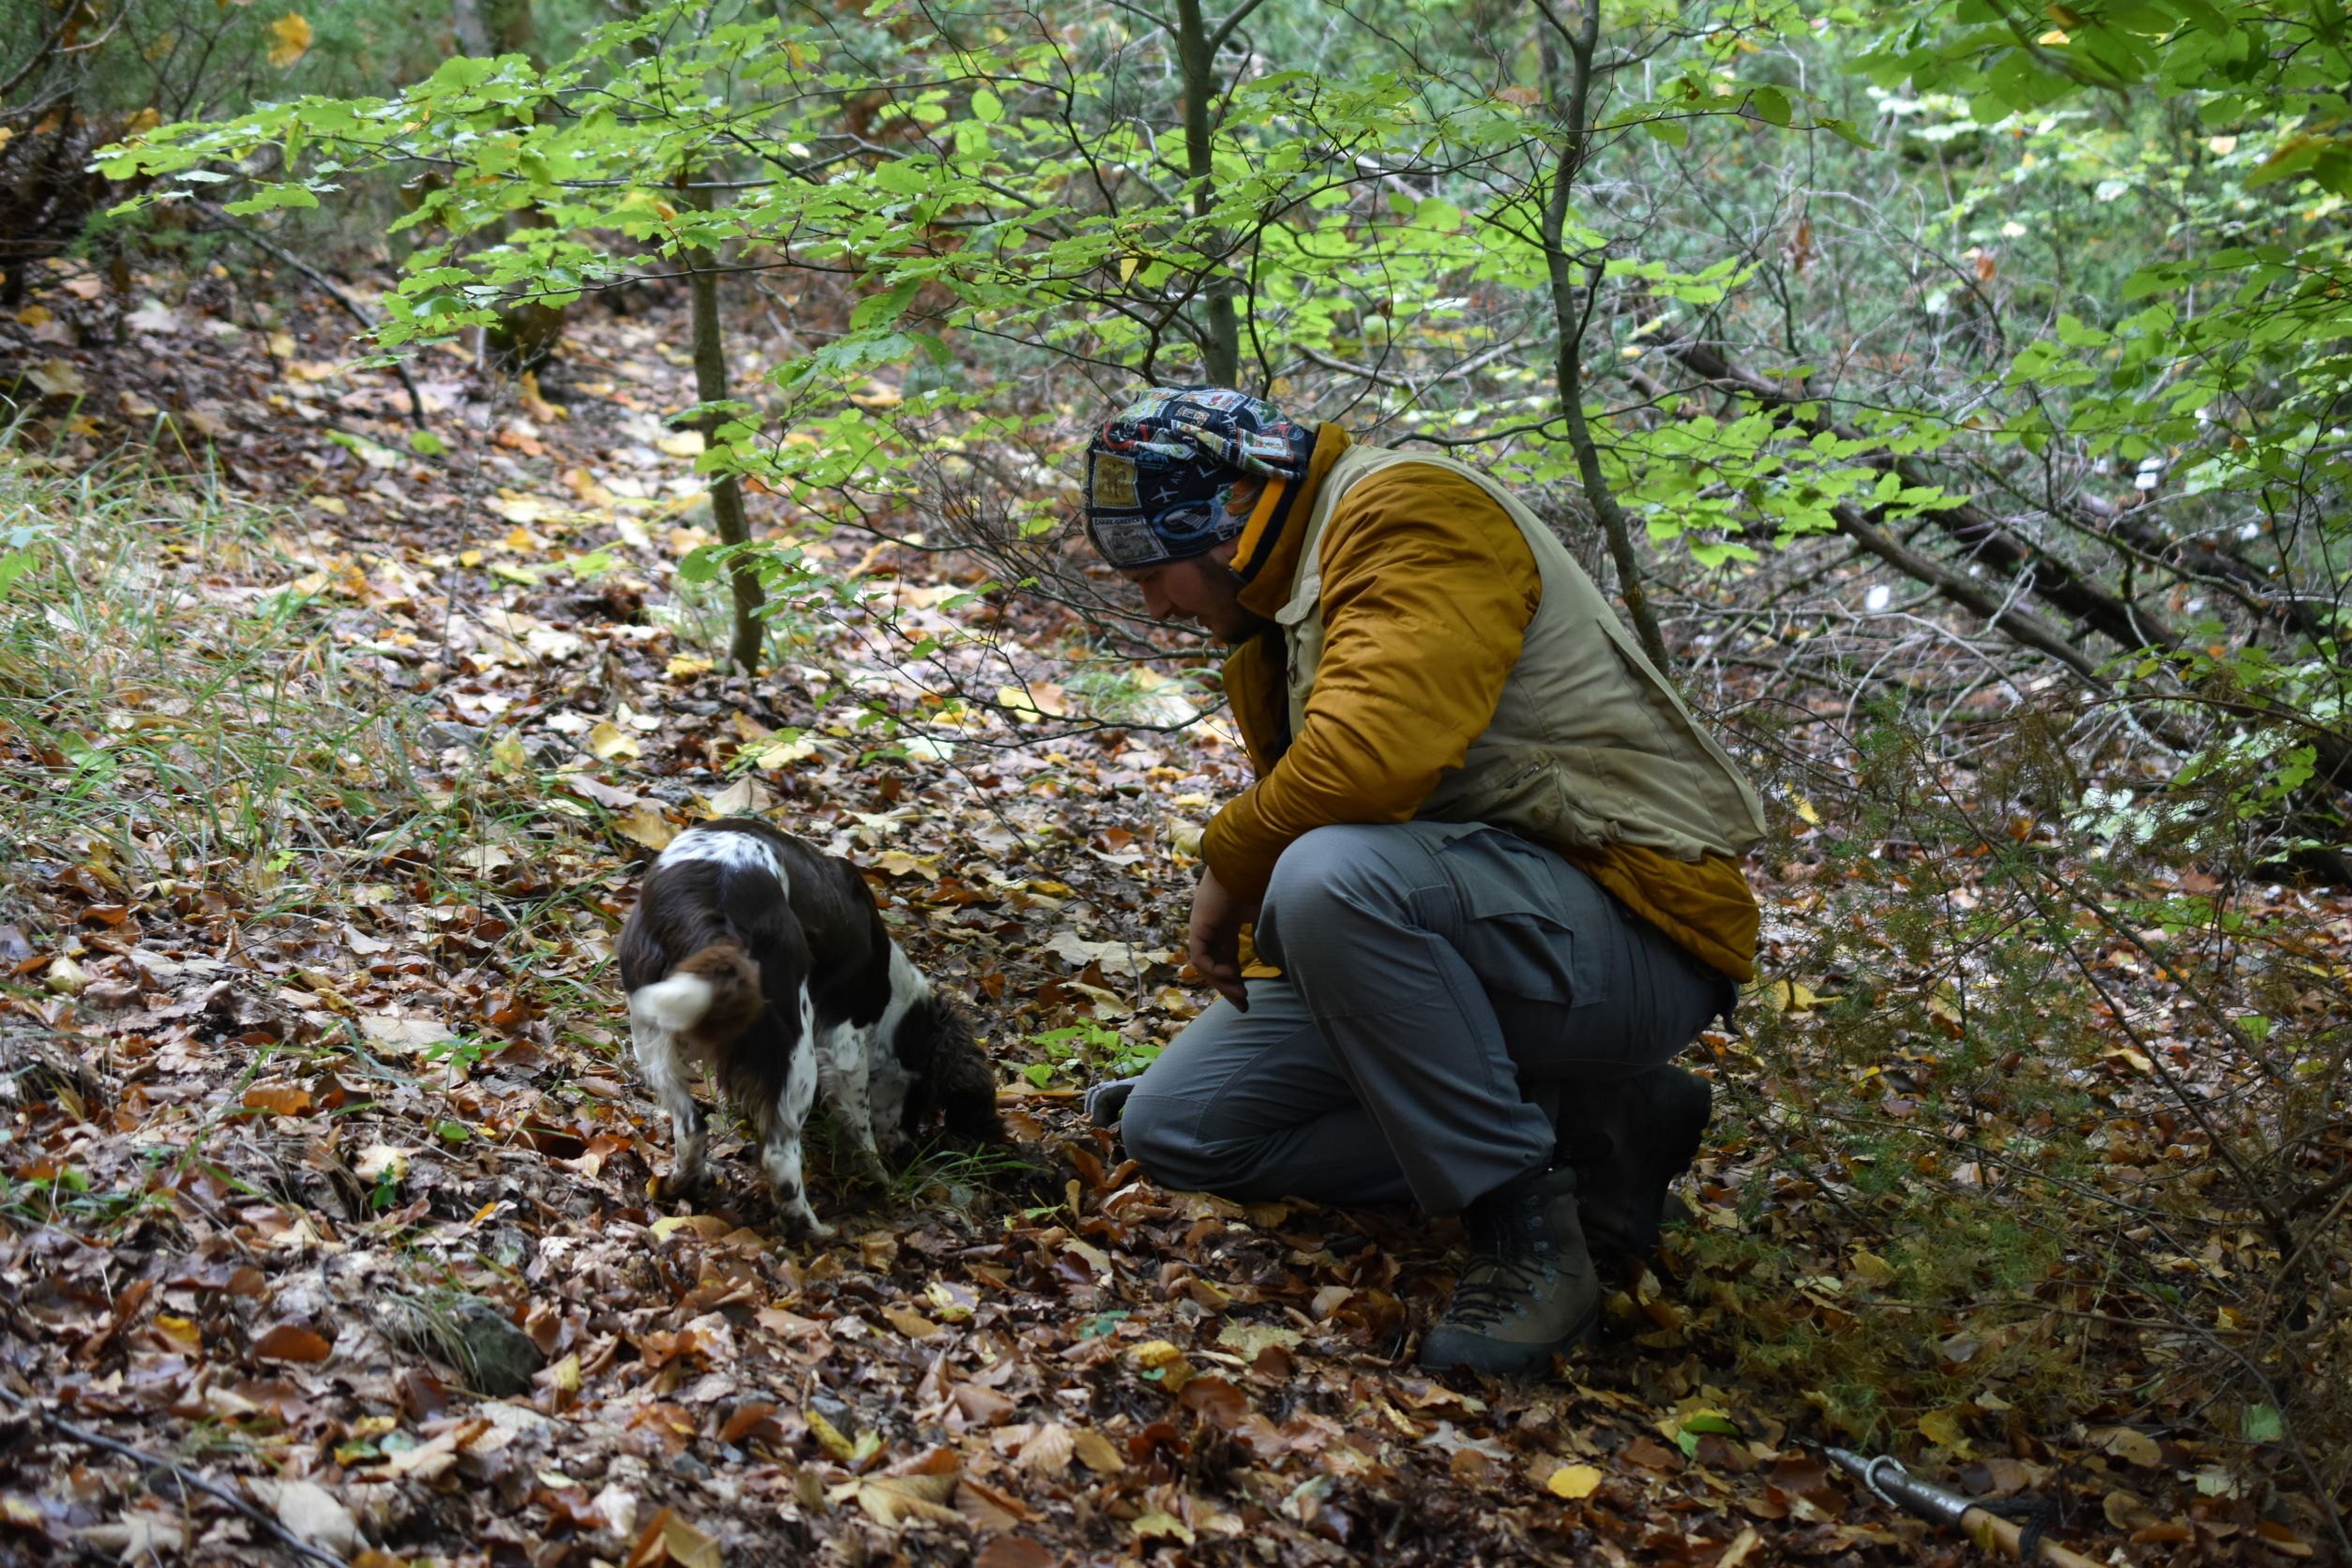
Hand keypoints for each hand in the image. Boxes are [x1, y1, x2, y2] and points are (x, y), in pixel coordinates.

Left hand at [1187, 865, 1258, 1011]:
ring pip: (1206, 965)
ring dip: (1222, 983)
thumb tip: (1271, 962)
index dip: (1236, 978)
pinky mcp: (1198, 927)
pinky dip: (1215, 970)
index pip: (1227, 957)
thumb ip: (1266, 939)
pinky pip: (1201, 958)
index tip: (1248, 997)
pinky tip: (1232, 975)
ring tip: (1241, 995)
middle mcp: (1212, 927)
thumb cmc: (1259, 885)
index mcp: (1226, 923)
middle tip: (1244, 1005)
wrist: (1247, 865)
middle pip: (1215, 965)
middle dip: (1229, 987)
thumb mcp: (1265, 918)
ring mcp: (1202, 927)